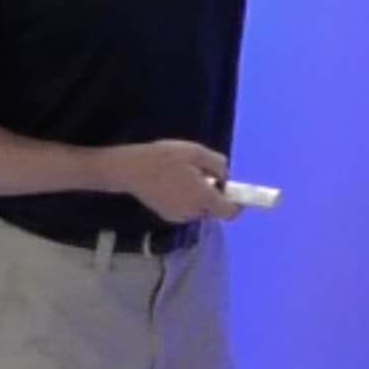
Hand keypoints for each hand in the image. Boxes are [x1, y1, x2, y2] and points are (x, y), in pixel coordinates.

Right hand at [105, 139, 241, 223]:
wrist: (131, 169)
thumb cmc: (165, 158)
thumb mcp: (197, 152)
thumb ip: (218, 164)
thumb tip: (226, 175)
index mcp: (203, 198)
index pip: (230, 212)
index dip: (238, 204)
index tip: (236, 192)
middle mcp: (193, 212)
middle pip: (214, 209)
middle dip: (214, 194)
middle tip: (203, 173)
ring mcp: (178, 216)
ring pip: (199, 208)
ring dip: (199, 196)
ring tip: (184, 175)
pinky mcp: (166, 215)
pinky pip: (185, 209)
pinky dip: (185, 199)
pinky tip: (172, 182)